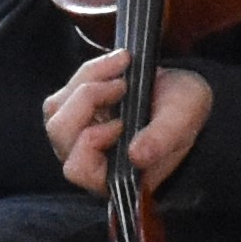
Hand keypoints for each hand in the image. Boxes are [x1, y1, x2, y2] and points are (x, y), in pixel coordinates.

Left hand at [47, 49, 212, 193]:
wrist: (183, 95)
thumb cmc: (184, 114)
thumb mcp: (183, 121)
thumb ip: (162, 139)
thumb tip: (137, 155)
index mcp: (115, 176)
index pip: (79, 168)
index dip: (93, 140)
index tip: (123, 121)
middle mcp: (89, 161)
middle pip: (60, 133)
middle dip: (87, 100)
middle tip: (123, 85)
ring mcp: (77, 135)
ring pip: (56, 109)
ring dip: (88, 81)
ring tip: (123, 67)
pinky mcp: (73, 112)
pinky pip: (65, 90)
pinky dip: (89, 72)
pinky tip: (116, 65)